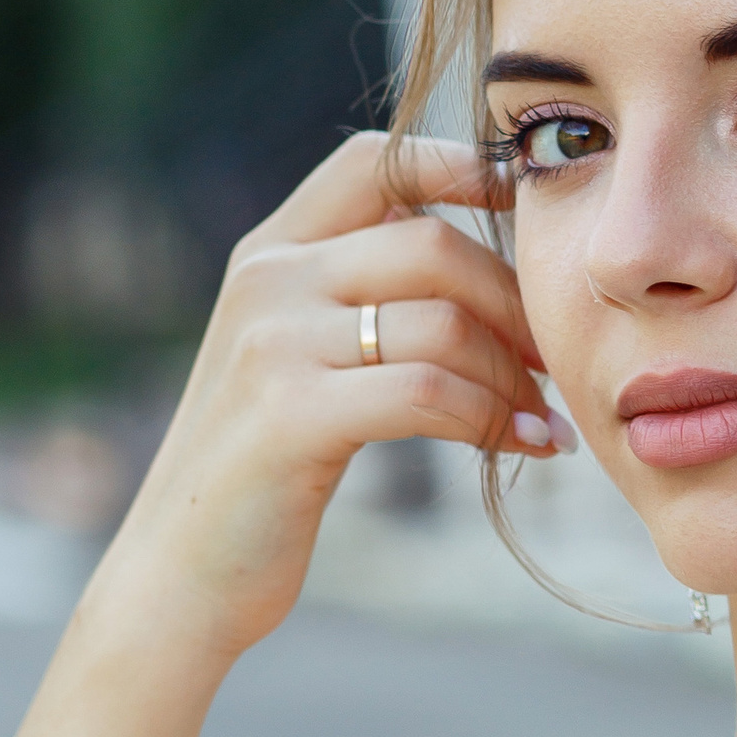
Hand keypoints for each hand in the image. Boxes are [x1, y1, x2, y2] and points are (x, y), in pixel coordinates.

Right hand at [93, 132, 555, 667]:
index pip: (374, 162)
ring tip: (546, 420)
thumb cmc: (261, 474)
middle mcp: (266, 279)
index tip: (534, 201)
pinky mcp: (291, 413)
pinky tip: (527, 447)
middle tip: (556, 359)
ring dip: (514, 375)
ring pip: (443, 323)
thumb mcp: (294, 362)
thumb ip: (354, 301)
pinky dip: (494, 420)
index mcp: (269, 252)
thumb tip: (474, 270)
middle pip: (433, 245)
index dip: (463, 166)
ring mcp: (273, 343)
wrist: (180, 573)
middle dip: (515, 301)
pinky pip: (428, 394)